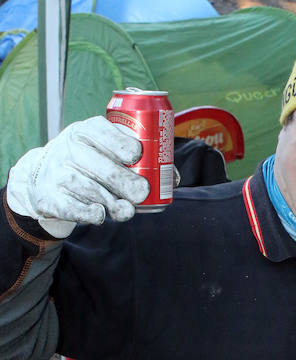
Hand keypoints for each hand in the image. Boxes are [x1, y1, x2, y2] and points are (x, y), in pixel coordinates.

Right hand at [6, 116, 149, 238]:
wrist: (45, 178)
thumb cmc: (90, 163)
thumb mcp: (105, 150)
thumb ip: (137, 159)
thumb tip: (172, 178)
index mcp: (86, 131)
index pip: (104, 133)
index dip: (123, 145)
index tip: (137, 156)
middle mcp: (69, 147)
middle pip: (102, 167)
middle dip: (126, 181)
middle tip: (142, 193)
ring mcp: (58, 172)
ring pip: (90, 189)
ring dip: (112, 202)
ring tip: (128, 210)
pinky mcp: (51, 197)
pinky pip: (73, 207)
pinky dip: (89, 213)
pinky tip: (101, 214)